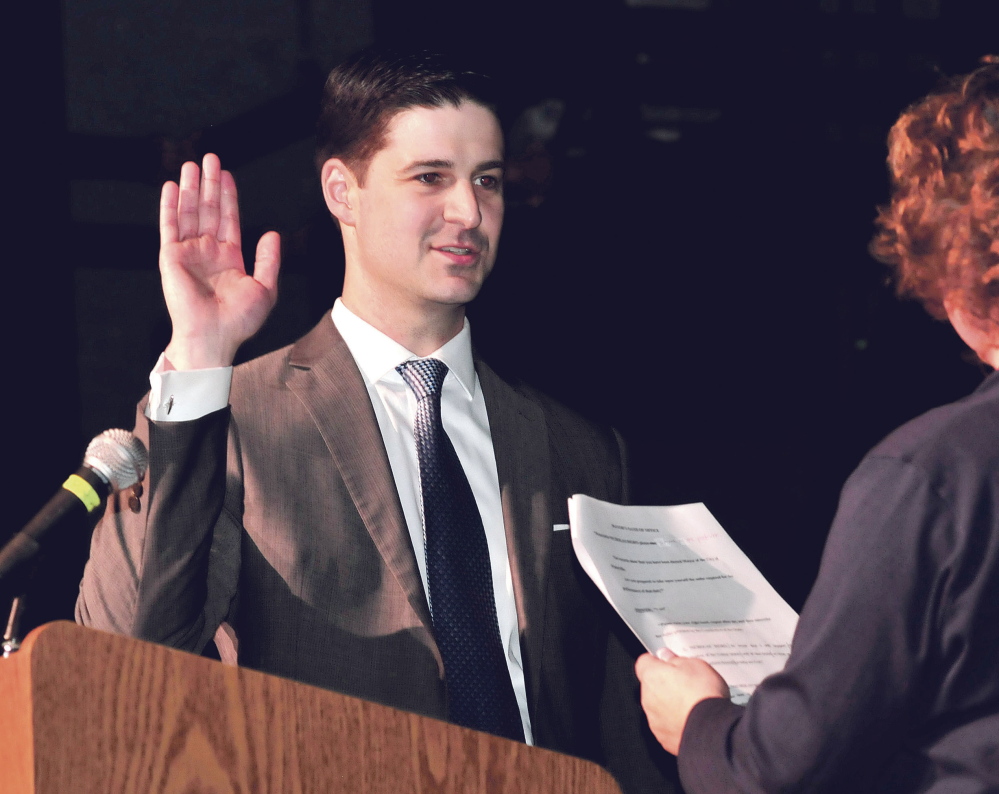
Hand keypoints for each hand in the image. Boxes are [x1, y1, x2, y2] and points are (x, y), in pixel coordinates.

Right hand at [159, 153, 280, 369]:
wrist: (215, 335)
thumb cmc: (240, 319)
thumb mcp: (265, 287)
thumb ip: (269, 259)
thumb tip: (271, 233)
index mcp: (229, 257)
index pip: (228, 219)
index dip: (228, 196)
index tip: (226, 174)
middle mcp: (207, 251)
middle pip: (209, 210)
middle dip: (210, 184)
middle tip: (210, 158)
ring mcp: (188, 253)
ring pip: (190, 213)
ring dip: (191, 188)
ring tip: (191, 164)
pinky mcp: (171, 257)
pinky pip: (170, 226)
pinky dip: (171, 206)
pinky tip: (172, 187)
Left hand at [635, 652, 729, 754]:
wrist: (712, 730)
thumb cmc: (703, 695)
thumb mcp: (696, 665)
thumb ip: (676, 660)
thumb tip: (667, 657)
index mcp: (652, 676)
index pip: (644, 662)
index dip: (657, 661)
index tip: (669, 662)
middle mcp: (648, 698)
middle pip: (652, 686)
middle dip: (666, 684)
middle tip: (687, 684)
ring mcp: (654, 720)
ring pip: (658, 707)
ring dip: (670, 704)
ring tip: (693, 704)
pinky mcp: (663, 737)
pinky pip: (667, 725)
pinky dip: (676, 722)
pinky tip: (693, 719)